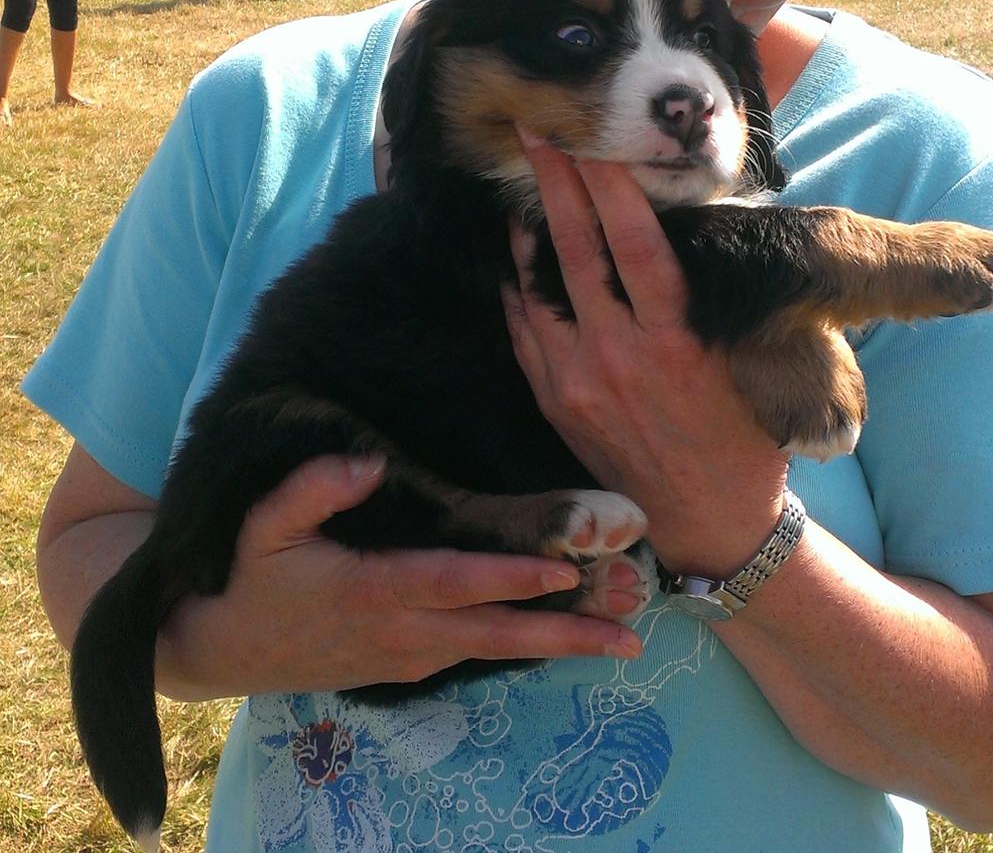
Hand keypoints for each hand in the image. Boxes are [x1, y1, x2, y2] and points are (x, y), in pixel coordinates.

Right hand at [156, 454, 641, 699]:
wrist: (227, 650)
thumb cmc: (254, 578)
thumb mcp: (263, 525)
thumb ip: (312, 488)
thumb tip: (368, 461)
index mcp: (373, 589)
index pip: (452, 582)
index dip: (508, 579)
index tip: (563, 572)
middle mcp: (403, 630)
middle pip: (495, 634)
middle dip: (565, 634)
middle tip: (630, 639)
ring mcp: (411, 655)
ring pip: (496, 650)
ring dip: (559, 647)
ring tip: (622, 642)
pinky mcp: (412, 666)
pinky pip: (479, 654)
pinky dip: (526, 648)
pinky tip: (568, 637)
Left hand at [502, 130, 788, 577]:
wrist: (709, 527)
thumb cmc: (743, 445)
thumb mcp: (746, 367)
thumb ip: (707, 306)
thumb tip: (685, 236)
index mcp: (677, 343)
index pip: (638, 244)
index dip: (613, 185)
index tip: (595, 138)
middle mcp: (619, 356)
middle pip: (579, 252)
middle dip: (556, 185)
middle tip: (536, 133)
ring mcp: (578, 383)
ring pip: (539, 289)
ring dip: (527, 232)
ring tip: (518, 185)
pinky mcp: (556, 404)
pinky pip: (525, 333)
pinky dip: (517, 290)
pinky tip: (513, 258)